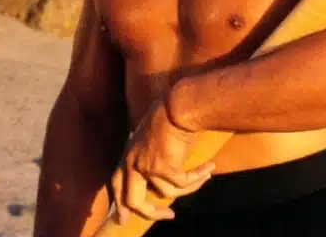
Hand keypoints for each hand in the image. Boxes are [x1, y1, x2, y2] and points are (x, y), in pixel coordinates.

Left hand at [110, 95, 213, 223]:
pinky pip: (183, 183)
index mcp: (127, 153)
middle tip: (169, 215)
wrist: (178, 106)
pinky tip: (209, 168)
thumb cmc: (169, 112)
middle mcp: (132, 162)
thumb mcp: (152, 134)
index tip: (124, 219)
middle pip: (132, 200)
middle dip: (149, 212)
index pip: (116, 184)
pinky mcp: (165, 168)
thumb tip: (163, 169)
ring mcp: (147, 167)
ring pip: (166, 193)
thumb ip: (150, 152)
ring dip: (189, 188)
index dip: (119, 203)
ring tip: (204, 178)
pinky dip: (198, 178)